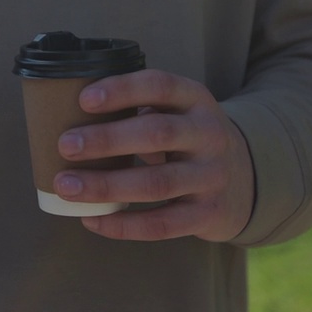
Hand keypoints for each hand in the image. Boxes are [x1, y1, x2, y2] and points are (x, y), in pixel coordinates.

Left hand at [53, 70, 254, 241]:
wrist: (246, 180)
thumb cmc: (189, 139)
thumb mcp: (179, 112)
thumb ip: (141, 110)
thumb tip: (70, 116)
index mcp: (196, 100)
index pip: (161, 86)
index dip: (123, 90)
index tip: (83, 100)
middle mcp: (210, 135)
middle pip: (157, 134)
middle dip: (106, 140)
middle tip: (65, 145)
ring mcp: (212, 176)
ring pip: (157, 183)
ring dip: (106, 185)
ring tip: (66, 186)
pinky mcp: (208, 214)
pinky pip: (162, 224)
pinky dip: (123, 225)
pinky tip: (91, 220)